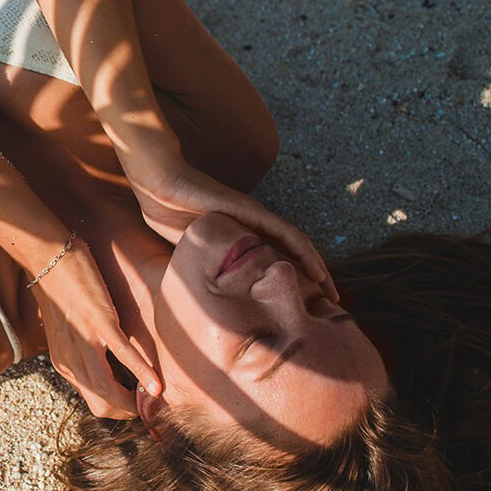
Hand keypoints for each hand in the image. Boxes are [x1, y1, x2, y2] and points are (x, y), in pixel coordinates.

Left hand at [29, 237, 160, 418]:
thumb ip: (83, 351)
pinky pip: (123, 356)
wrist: (48, 260)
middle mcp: (71, 361)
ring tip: (154, 402)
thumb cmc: (60, 291)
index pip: (95, 402)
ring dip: (134, 401)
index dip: (119, 409)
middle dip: (128, 411)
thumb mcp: (66, 332)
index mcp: (65, 364)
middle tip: (148, 407)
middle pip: (102, 405)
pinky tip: (156, 385)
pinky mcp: (100, 323)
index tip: (138, 404)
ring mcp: (85, 343)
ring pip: (109, 391)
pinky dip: (141, 373)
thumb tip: (107, 363)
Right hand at [129, 156, 338, 301]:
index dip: (294, 281)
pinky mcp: (253, 211)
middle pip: (294, 253)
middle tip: (331, 302)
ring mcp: (256, 217)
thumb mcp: (190, 252)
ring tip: (331, 290)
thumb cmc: (169, 214)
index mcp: (243, 237)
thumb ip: (204, 267)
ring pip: (298, 244)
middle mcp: (255, 226)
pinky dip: (304, 253)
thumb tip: (205, 299)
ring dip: (318, 267)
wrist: (160, 185)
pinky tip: (317, 271)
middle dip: (315, 278)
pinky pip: (286, 234)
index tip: (307, 305)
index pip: (277, 260)